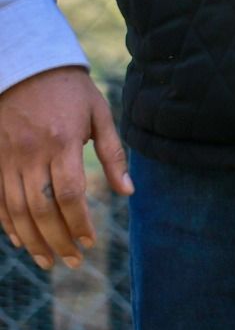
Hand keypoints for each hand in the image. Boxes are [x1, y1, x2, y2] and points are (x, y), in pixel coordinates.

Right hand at [0, 67, 130, 269]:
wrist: (26, 67)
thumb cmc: (71, 91)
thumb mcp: (100, 113)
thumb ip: (113, 154)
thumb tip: (128, 192)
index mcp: (62, 141)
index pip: (69, 193)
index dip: (78, 222)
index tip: (90, 242)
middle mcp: (31, 153)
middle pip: (40, 208)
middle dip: (57, 240)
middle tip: (71, 262)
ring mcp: (7, 158)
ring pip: (15, 210)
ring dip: (31, 240)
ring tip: (48, 261)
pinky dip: (6, 224)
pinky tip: (19, 241)